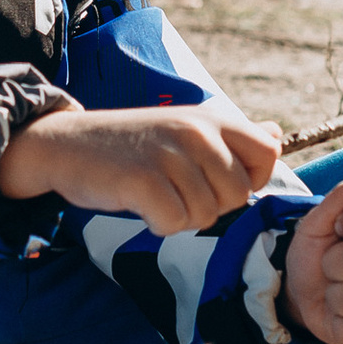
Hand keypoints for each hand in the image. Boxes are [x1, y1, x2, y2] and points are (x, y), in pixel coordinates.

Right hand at [0, 99, 280, 234]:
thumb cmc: (131, 143)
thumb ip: (233, 135)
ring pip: (207, 215)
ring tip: (156, 195)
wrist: (66, 142)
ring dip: (181, 217)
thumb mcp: (184, 127)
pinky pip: (174, 223)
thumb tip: (276, 134)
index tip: (217, 180)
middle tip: (176, 190)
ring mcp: (169, 155)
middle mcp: (195, 131)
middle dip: (212, 206)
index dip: (251, 179)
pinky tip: (140, 205)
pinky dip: (158, 225)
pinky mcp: (142, 180)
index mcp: (211, 118)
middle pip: (239, 195)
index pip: (268, 153)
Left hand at [284, 169, 342, 343]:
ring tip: (336, 289)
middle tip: (331, 264)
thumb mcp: (317, 222)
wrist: (303, 292)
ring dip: (335, 296)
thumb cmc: (316, 250)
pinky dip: (342, 322)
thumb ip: (342, 196)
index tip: (340, 227)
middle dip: (334, 264)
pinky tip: (342, 313)